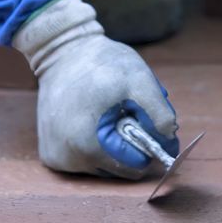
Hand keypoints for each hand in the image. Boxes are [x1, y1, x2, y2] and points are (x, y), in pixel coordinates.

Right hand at [13, 0, 178, 177]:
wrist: (61, 53)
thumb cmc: (101, 63)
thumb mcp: (139, 81)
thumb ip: (160, 115)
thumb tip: (170, 145)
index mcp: (89, 146)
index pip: (136, 166)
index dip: (147, 144)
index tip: (142, 120)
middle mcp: (69, 159)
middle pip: (120, 169)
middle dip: (129, 144)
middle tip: (123, 114)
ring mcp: (57, 159)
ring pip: (103, 167)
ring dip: (112, 146)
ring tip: (106, 116)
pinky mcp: (51, 155)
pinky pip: (85, 161)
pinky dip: (94, 146)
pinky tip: (90, 121)